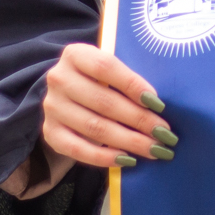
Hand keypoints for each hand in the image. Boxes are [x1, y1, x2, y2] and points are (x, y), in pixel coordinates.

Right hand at [4, 43, 176, 198]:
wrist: (66, 94)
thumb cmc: (99, 79)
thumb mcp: (109, 68)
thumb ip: (127, 78)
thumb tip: (158, 105)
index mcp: (75, 54)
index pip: (106, 67)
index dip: (133, 85)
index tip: (159, 104)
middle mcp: (59, 79)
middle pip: (104, 101)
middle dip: (140, 120)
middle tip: (165, 134)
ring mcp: (52, 107)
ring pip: (95, 127)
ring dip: (129, 141)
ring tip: (154, 149)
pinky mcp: (50, 132)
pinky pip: (78, 149)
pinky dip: (105, 157)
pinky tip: (128, 160)